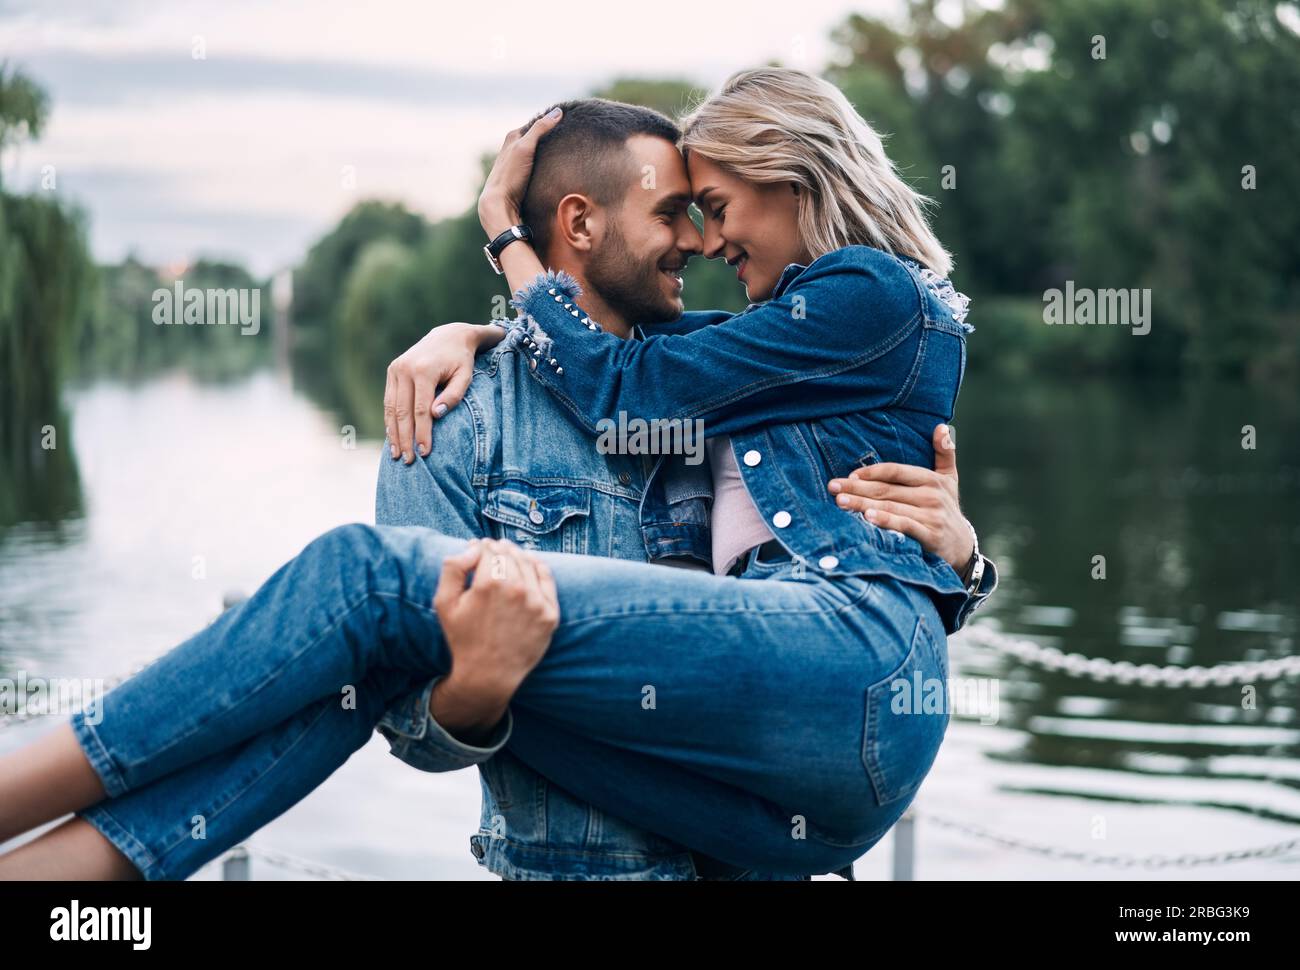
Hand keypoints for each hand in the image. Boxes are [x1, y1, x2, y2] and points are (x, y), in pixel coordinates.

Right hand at [384, 323, 500, 462]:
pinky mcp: (392, 371)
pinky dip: (389, 420)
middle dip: (405, 438)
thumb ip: (454, 396)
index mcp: (423, 370)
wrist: (449, 335)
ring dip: (393, 433)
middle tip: (409, 461)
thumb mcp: (465, 376)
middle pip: (402, 412)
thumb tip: (435, 416)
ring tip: (397, 455)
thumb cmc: (462, 360)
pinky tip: (392, 437)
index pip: (421, 410)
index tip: (425, 452)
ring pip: (391, 408)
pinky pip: (388, 400)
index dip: (422, 433)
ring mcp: (396, 369)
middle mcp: (405, 369)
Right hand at [432, 538, 559, 719]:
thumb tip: (474, 547)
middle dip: (498, 548)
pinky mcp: (550, 614)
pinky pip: (546, 579)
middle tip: (493, 546)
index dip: (481, 546)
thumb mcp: (444, 603)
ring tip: (509, 552)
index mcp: (489, 583)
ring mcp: (536, 602)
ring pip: (528, 564)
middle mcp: (517, 589)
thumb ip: (453, 567)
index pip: (488, 550)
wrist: (489, 675)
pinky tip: (530, 562)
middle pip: (509, 554)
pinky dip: (538, 566)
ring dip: (517, 555)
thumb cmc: (463, 638)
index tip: (478, 546)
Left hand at [478, 106, 563, 237]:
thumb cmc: (511, 175)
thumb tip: (558, 111)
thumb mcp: (525, 147)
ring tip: (561, 152)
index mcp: (511, 140)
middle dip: (546, 137)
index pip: (532, 125)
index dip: (547, 122)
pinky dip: (541, 166)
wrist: (498, 205)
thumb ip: (540, 129)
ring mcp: (514, 166)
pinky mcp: (517, 181)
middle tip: (565, 136)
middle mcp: (510, 151)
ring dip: (544, 153)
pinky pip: (532, 168)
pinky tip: (549, 171)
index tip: (564, 120)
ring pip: (531, 154)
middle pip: (531, 139)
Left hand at [826, 423, 974, 572]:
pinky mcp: (930, 535)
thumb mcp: (950, 479)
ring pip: (891, 507)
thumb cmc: (946, 508)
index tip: (850, 475)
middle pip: (887, 489)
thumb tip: (940, 426)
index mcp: (932, 479)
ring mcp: (931, 516)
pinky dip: (886, 521)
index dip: (872, 472)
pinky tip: (868, 518)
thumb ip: (945, 452)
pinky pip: (904, 526)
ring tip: (840, 502)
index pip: (896, 471)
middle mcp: (931, 495)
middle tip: (833, 487)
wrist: (962, 547)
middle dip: (857, 488)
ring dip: (863, 504)